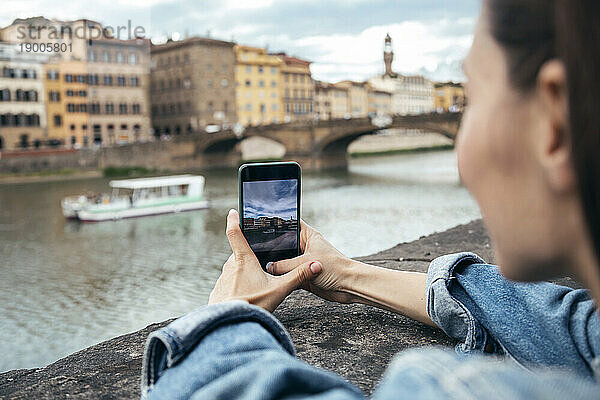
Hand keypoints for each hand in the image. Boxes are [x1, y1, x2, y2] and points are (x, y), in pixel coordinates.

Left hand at [208, 209, 322, 311]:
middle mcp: (230, 266)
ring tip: (255, 287)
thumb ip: (298, 276)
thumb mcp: (280, 290)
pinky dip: (236, 289)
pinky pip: (228, 286)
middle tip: (261, 267)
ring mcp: (222, 279)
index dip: (234, 220)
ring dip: (243, 275)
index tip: (233, 212)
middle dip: (249, 259)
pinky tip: (246, 298)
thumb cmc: (253, 306)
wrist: (230, 326)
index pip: (235, 233)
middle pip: (239, 255)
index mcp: (244, 260)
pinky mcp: (217, 292)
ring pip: (234, 271)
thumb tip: (315, 264)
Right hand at [266, 220, 359, 303]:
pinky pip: (289, 275)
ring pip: (284, 261)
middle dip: (273, 249)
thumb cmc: (336, 268)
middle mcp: (305, 247)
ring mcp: (304, 262)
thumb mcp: (306, 264)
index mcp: (308, 236)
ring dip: (278, 265)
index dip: (278, 223)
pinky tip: (275, 278)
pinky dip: (283, 277)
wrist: (348, 286)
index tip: (262, 225)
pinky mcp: (304, 275)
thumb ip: (284, 265)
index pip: (290, 224)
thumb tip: (269, 267)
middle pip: (284, 244)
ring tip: (265, 266)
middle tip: (260, 251)